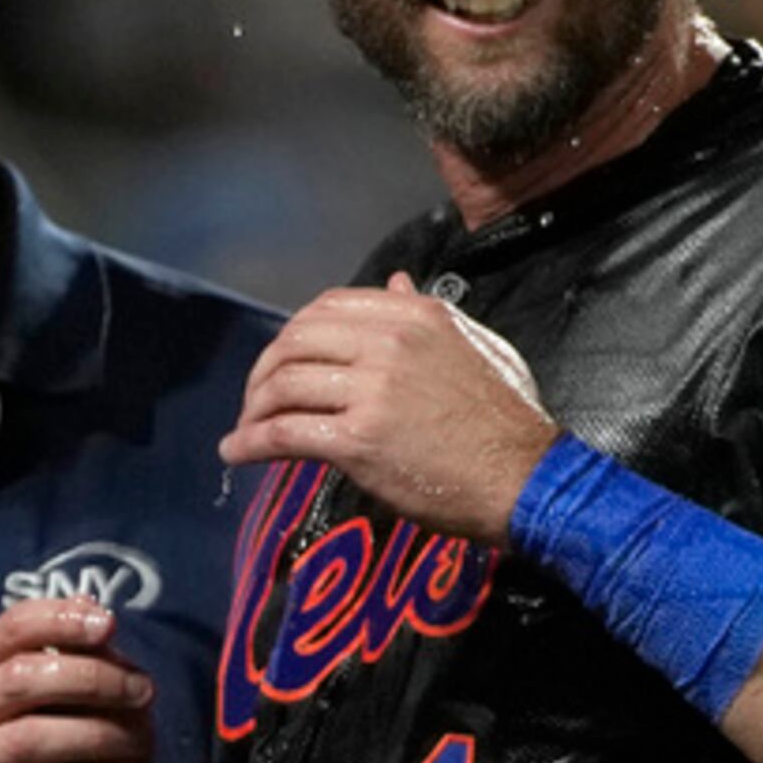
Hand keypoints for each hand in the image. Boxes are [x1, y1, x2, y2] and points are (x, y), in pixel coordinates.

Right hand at [0, 599, 156, 762]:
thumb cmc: (88, 748)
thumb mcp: (97, 697)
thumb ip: (90, 654)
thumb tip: (88, 604)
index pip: (10, 629)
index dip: (58, 620)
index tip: (108, 625)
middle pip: (18, 679)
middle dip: (90, 679)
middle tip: (142, 692)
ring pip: (29, 738)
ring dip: (98, 736)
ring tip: (138, 743)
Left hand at [218, 275, 556, 542]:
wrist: (525, 480)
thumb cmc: (507, 421)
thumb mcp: (477, 347)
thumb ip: (430, 314)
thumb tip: (395, 283)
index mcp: (415, 316)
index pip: (328, 307)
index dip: (294, 334)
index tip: (286, 361)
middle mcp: (388, 343)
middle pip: (295, 340)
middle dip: (264, 370)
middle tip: (257, 399)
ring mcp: (372, 390)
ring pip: (283, 384)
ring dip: (252, 408)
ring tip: (246, 430)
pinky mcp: (359, 440)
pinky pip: (285, 432)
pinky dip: (250, 442)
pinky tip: (237, 454)